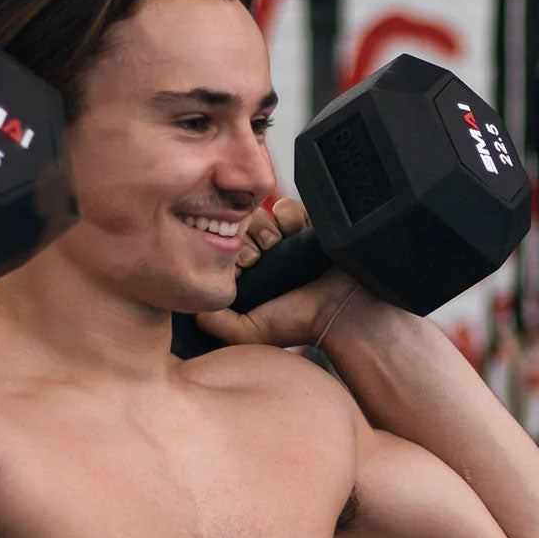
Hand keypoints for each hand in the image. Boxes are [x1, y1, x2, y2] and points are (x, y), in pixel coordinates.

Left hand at [195, 198, 363, 346]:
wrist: (344, 311)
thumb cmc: (300, 323)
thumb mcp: (250, 332)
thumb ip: (218, 324)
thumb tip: (194, 312)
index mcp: (249, 274)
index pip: (222, 245)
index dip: (228, 248)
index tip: (243, 264)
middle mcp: (265, 254)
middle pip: (239, 225)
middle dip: (248, 236)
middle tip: (261, 256)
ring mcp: (286, 237)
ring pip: (262, 212)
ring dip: (269, 226)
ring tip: (280, 246)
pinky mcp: (308, 223)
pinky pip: (288, 205)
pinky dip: (289, 215)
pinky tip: (296, 233)